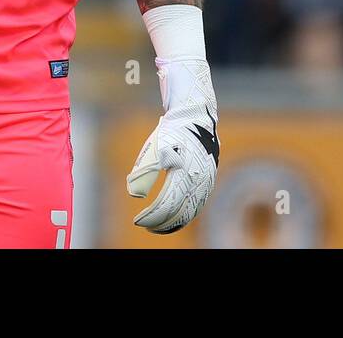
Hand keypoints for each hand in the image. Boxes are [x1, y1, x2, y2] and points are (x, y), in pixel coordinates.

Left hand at [126, 57, 218, 233]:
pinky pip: (197, 204)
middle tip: (145, 226)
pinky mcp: (208, 179)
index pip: (166, 206)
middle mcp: (199, 182)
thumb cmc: (172, 131)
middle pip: (180, 213)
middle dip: (162, 223)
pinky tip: (174, 215)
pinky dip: (186, 213)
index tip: (137, 220)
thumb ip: (144, 172)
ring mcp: (206, 182)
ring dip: (174, 221)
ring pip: (191, 211)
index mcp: (185, 175)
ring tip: (158, 226)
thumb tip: (134, 194)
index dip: (151, 216)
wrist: (195, 115)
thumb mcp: (154, 149)